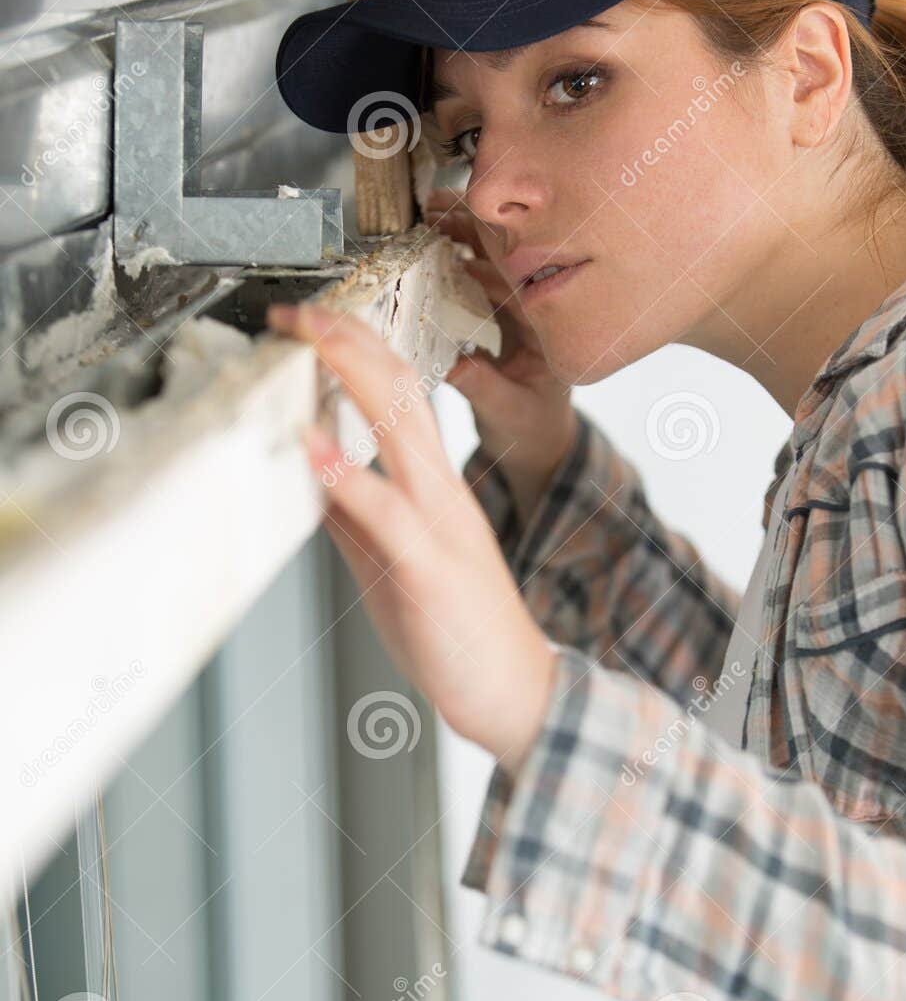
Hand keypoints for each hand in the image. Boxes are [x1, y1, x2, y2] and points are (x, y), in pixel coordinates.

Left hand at [265, 300, 558, 772]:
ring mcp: (439, 525)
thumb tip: (303, 470)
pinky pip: (388, 512)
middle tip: (297, 309)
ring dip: (348, 376)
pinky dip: (346, 473)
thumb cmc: (455, 628)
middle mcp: (441, 491)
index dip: (351, 349)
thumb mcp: (389, 559)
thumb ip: (351, 513)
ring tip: (305, 340)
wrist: (513, 691)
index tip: (304, 321)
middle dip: (347, 340)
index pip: (398, 393)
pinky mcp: (431, 568)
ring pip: (402, 428)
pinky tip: (311, 446)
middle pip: (401, 389)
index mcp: (434, 485)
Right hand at [423, 188, 577, 522]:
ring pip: (489, 264)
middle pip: (505, 258)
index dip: (492, 245)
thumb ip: (482, 387)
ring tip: (429, 218)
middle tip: (436, 207)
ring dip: (461, 239)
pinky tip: (433, 247)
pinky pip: (476, 283)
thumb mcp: (507, 411)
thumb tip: (454, 363)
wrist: (538, 446)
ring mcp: (517, 312)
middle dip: (472, 228)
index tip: (463, 223)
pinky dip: (455, 263)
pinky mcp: (498, 318)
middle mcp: (536, 312)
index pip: (522, 274)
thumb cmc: (532, 430)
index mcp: (549, 329)